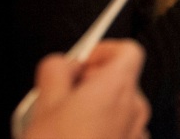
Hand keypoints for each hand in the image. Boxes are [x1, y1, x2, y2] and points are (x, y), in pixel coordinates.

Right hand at [25, 40, 148, 138]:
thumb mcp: (42, 105)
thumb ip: (54, 70)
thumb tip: (60, 63)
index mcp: (117, 87)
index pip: (128, 50)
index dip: (102, 51)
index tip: (79, 64)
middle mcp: (135, 108)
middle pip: (120, 80)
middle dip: (91, 85)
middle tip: (60, 99)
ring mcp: (136, 133)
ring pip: (118, 109)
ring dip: (94, 111)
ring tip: (62, 128)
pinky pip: (119, 133)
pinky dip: (101, 132)